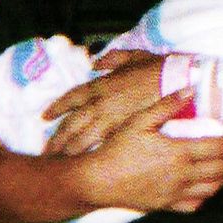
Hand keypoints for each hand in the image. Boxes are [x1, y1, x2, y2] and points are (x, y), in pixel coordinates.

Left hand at [43, 50, 163, 154]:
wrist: (177, 82)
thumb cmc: (158, 68)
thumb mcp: (133, 56)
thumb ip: (112, 59)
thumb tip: (96, 62)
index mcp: (100, 85)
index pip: (71, 98)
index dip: (56, 108)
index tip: (45, 117)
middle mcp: (100, 105)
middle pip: (71, 124)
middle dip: (57, 138)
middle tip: (46, 150)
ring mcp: (111, 122)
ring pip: (81, 140)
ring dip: (67, 151)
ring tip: (58, 162)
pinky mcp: (124, 135)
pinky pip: (101, 148)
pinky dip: (89, 156)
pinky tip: (83, 166)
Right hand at [80, 91, 222, 212]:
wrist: (97, 180)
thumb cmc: (117, 148)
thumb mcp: (139, 120)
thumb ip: (166, 105)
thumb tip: (190, 89)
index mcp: (178, 152)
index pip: (217, 147)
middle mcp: (181, 175)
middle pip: (221, 168)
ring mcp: (175, 193)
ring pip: (211, 187)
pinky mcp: (166, 205)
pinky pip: (194, 204)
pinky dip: (207, 195)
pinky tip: (210, 188)